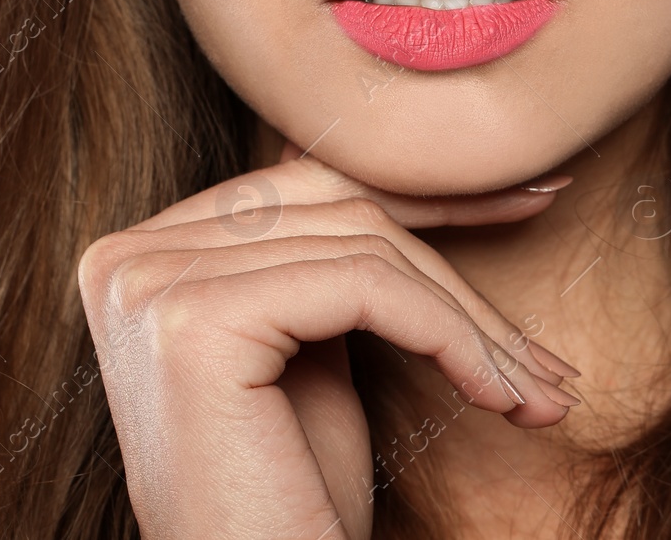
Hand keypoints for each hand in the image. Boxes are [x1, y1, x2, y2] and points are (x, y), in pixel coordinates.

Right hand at [77, 142, 580, 539]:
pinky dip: (450, 336)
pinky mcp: (195, 318)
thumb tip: (408, 170)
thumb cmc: (288, 500)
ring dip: (472, 321)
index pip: (303, 187)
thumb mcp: (311, 351)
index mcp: (141, 255)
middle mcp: (126, 257)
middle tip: (544, 342)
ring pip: (363, 246)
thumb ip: (325, 257)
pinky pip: (363, 286)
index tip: (523, 204)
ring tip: (538, 391)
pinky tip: (496, 394)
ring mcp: (150, 283)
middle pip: (335, 208)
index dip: (422, 200)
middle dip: (457, 264)